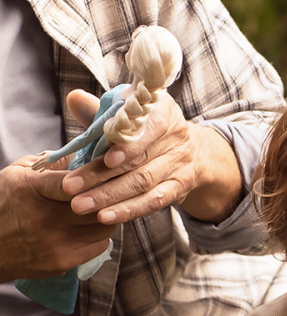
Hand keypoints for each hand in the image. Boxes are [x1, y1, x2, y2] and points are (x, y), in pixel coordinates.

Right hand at [0, 156, 116, 281]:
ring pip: (105, 226)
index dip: (96, 175)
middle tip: (112, 190)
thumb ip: (50, 162)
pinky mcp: (63, 261)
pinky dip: (99, 236)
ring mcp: (55, 242)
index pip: (73, 181)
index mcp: (31, 189)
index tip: (110, 168)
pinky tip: (89, 229)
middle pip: (98, 204)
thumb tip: (86, 152)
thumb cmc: (3, 204)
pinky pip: (99, 246)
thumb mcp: (17, 174)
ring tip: (100, 209)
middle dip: (108, 195)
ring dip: (107, 216)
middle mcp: (44, 217)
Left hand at [59, 89, 241, 225]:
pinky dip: (129, 210)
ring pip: (144, 183)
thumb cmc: (146, 130)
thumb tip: (74, 98)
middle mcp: (177, 137)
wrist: (187, 150)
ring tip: (81, 205)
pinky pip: (154, 202)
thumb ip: (101, 111)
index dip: (128, 145)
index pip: (149, 128)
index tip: (105, 158)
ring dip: (110, 196)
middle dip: (101, 175)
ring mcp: (181, 164)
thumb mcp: (128, 116)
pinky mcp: (180, 187)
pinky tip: (105, 217)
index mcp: (164, 111)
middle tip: (70, 187)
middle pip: (139, 160)